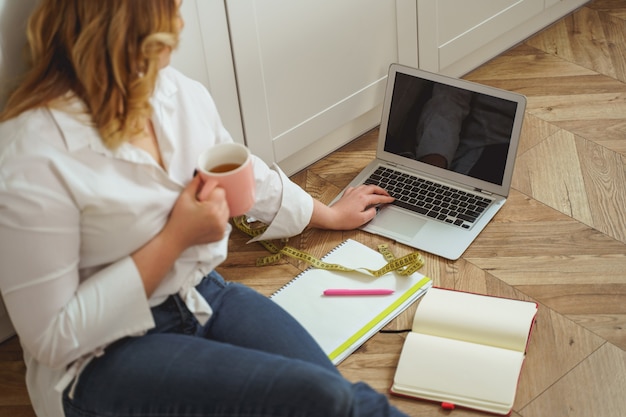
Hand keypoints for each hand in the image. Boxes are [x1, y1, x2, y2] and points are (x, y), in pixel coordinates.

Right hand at [132, 175, 229, 295]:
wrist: (175, 239)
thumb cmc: (178, 218)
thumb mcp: (184, 197)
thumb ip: (195, 183)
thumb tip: (203, 173)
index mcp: (212, 209)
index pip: (221, 191)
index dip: (212, 190)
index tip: (203, 193)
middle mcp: (220, 220)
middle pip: (225, 200)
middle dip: (215, 199)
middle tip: (202, 202)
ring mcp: (221, 229)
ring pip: (226, 210)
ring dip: (218, 208)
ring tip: (204, 211)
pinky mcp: (221, 235)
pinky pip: (224, 220)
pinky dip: (218, 218)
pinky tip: (206, 219)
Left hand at [310, 184, 394, 229]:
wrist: (331, 217)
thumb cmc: (345, 219)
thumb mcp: (362, 220)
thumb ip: (371, 213)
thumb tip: (374, 210)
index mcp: (364, 199)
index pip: (378, 198)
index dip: (386, 199)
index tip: (391, 199)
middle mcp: (358, 193)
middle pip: (373, 188)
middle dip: (382, 190)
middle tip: (386, 194)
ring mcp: (352, 193)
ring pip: (365, 186)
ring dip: (373, 188)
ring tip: (376, 191)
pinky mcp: (346, 195)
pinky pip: (356, 188)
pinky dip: (362, 188)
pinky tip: (361, 191)